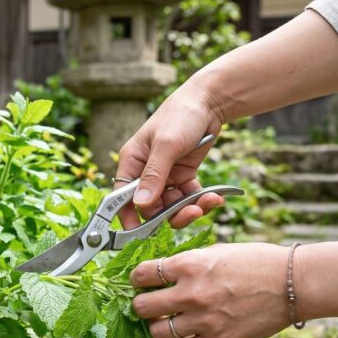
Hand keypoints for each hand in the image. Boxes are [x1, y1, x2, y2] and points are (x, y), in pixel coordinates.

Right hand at [115, 82, 226, 229]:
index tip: (139, 234)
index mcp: (132, 162)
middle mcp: (146, 172)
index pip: (122, 198)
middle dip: (170, 214)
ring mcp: (166, 176)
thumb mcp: (166, 145)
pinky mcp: (184, 176)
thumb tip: (141, 205)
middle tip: (190, 214)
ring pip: (172, 205)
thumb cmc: (180, 116)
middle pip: (151, 207)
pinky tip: (215, 198)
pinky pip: (189, 197)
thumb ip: (154, 175)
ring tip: (208, 203)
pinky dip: (201, 200)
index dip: (129, 218)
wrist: (209, 102)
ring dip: (189, 208)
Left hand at [129, 243, 290, 337]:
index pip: (142, 274)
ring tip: (168, 321)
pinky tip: (183, 336)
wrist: (292, 283)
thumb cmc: (257, 262)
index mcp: (190, 264)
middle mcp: (191, 293)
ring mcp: (204, 320)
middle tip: (150, 304)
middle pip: (142, 307)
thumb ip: (187, 264)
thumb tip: (160, 273)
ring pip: (157, 332)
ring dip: (158, 327)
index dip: (137, 279)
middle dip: (142, 305)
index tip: (141, 282)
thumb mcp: (216, 251)